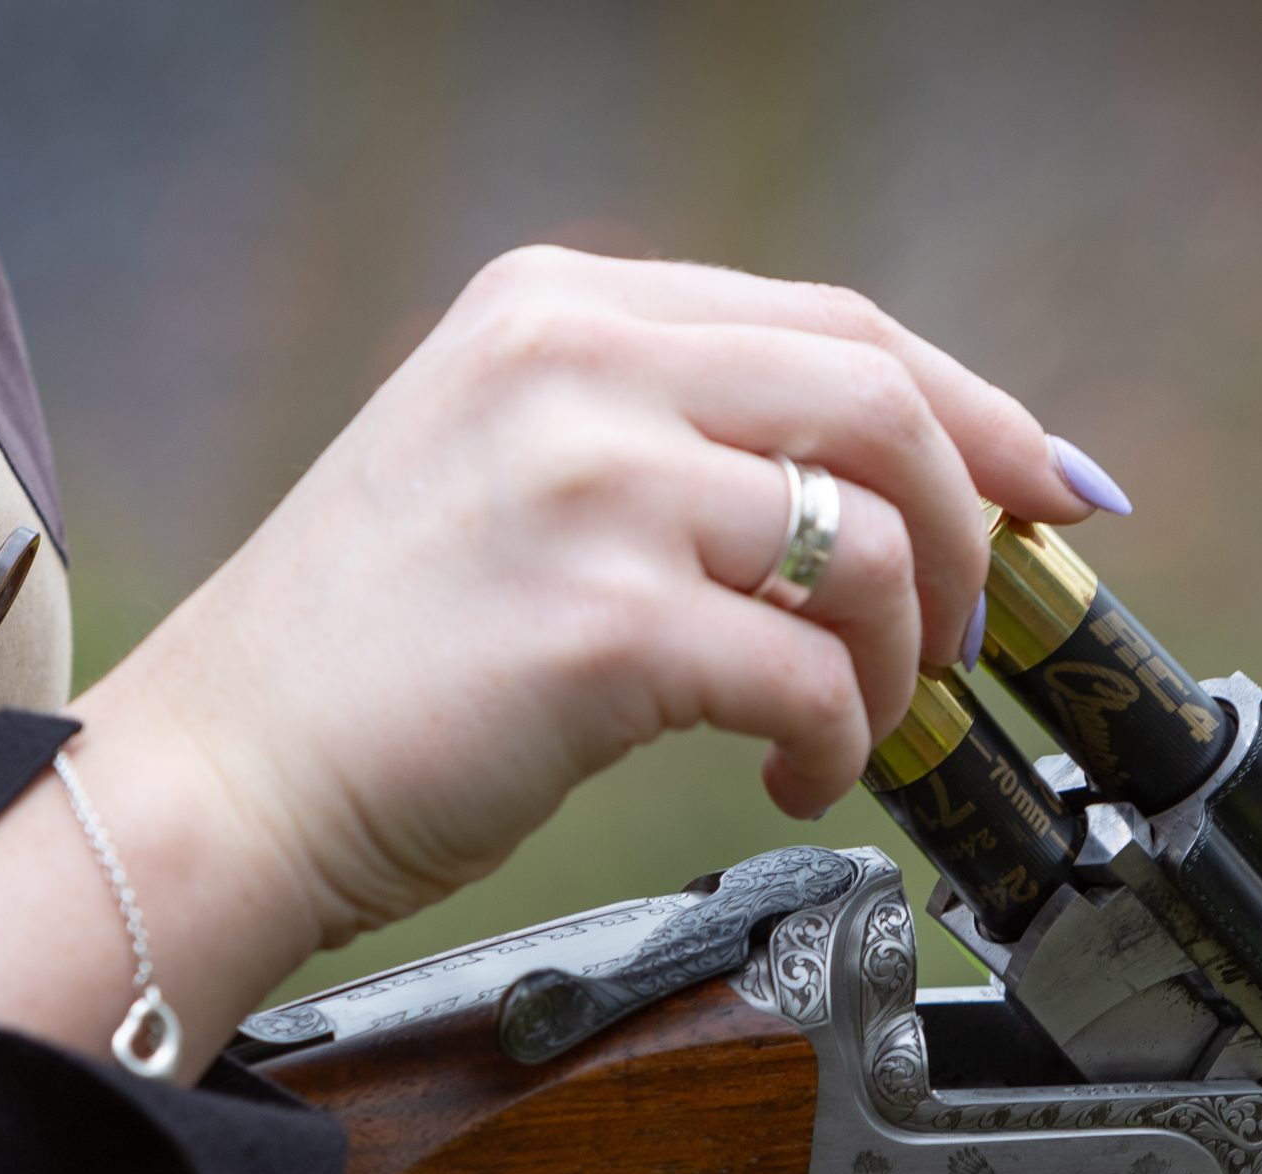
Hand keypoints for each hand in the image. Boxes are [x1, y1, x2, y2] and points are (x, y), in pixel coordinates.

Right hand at [0, 247, 1114, 1066]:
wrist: (214, 778)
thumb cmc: (356, 658)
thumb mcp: (493, 465)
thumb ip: (649, 433)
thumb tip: (855, 495)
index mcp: (557, 308)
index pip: (832, 325)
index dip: (972, 410)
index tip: (1047, 489)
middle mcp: (575, 364)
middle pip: (883, 404)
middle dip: (967, 531)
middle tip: (958, 636)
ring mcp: (588, 486)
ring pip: (869, 544)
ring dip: (900, 656)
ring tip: (856, 725)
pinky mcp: (598, 625)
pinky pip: (810, 677)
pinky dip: (837, 739)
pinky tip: (789, 774)